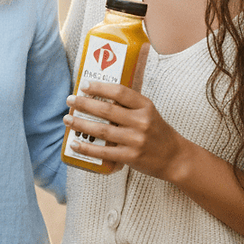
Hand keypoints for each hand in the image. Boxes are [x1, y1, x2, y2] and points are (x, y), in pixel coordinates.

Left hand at [64, 81, 186, 182]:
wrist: (175, 158)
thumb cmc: (157, 132)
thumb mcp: (148, 112)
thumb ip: (129, 105)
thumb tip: (99, 95)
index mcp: (145, 106)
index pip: (120, 92)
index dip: (99, 87)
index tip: (83, 85)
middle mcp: (141, 121)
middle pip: (107, 110)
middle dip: (84, 103)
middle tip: (70, 100)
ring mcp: (136, 140)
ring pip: (102, 130)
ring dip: (81, 124)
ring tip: (67, 119)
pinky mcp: (131, 157)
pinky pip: (104, 152)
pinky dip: (87, 148)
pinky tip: (74, 143)